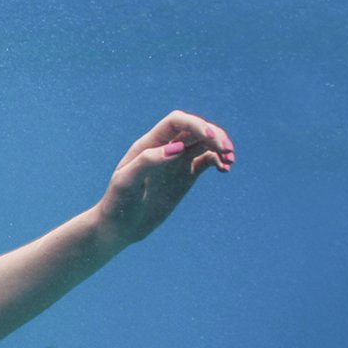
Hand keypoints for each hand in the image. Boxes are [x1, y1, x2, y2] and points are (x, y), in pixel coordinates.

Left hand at [99, 110, 235, 243]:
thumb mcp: (127, 182)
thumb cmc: (117, 203)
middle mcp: (164, 149)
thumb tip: (176, 147)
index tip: (210, 138)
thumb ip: (148, 161)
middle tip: (227, 151)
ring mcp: (176, 162)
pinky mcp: (185, 176)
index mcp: (148, 144)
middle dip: (214, 135)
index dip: (195, 124)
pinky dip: (218, 160)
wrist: (119, 226)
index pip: (175, 122)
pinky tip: (224, 169)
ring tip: (230, 160)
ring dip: (220, 147)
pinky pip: (206, 160)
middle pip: (194, 129)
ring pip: (204, 143)